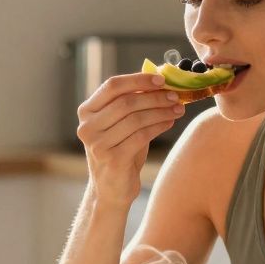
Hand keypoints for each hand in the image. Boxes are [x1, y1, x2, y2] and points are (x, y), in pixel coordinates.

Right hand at [76, 72, 184, 205]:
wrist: (112, 188)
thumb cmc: (120, 150)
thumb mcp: (121, 123)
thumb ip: (133, 100)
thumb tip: (159, 75)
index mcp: (86, 111)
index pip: (112, 86)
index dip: (138, 80)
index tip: (161, 79)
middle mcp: (87, 127)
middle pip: (126, 102)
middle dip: (155, 97)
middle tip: (175, 96)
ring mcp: (97, 144)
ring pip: (136, 119)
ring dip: (161, 112)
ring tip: (178, 109)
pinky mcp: (112, 160)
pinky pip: (141, 136)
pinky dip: (159, 126)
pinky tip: (170, 123)